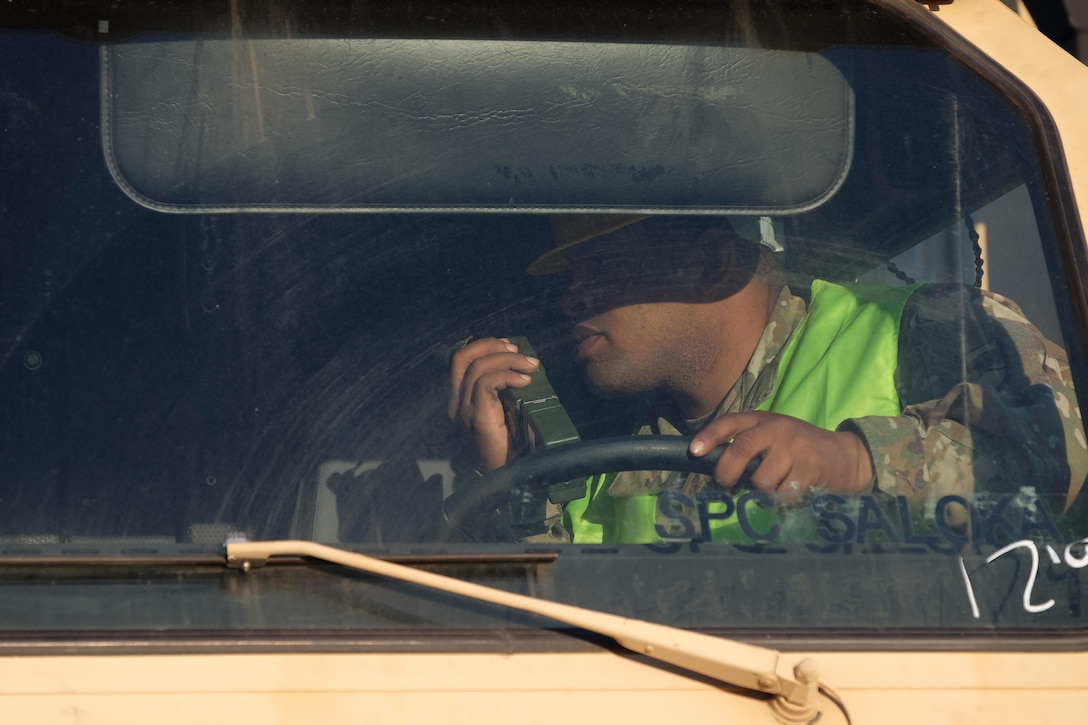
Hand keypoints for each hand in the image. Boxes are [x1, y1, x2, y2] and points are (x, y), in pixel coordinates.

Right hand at [448, 337, 539, 471]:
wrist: (514, 472)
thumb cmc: (516, 442)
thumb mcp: (510, 405)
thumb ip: (506, 385)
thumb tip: (521, 361)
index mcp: (462, 398)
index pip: (462, 359)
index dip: (485, 346)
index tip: (511, 346)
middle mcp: (457, 402)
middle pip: (462, 357)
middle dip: (491, 345)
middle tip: (518, 349)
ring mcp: (464, 410)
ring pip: (477, 367)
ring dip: (507, 359)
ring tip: (530, 365)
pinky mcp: (476, 416)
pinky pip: (486, 383)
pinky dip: (507, 375)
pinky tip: (524, 381)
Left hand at [688, 411, 874, 501]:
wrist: (846, 456)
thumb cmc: (801, 450)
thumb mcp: (774, 438)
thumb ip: (748, 446)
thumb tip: (715, 470)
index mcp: (763, 420)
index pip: (730, 423)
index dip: (709, 436)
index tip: (694, 452)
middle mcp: (777, 429)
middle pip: (740, 450)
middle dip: (727, 473)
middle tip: (727, 485)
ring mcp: (795, 447)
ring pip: (761, 480)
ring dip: (762, 493)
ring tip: (776, 487)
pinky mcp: (810, 468)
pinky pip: (783, 494)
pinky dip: (783, 502)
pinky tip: (793, 494)